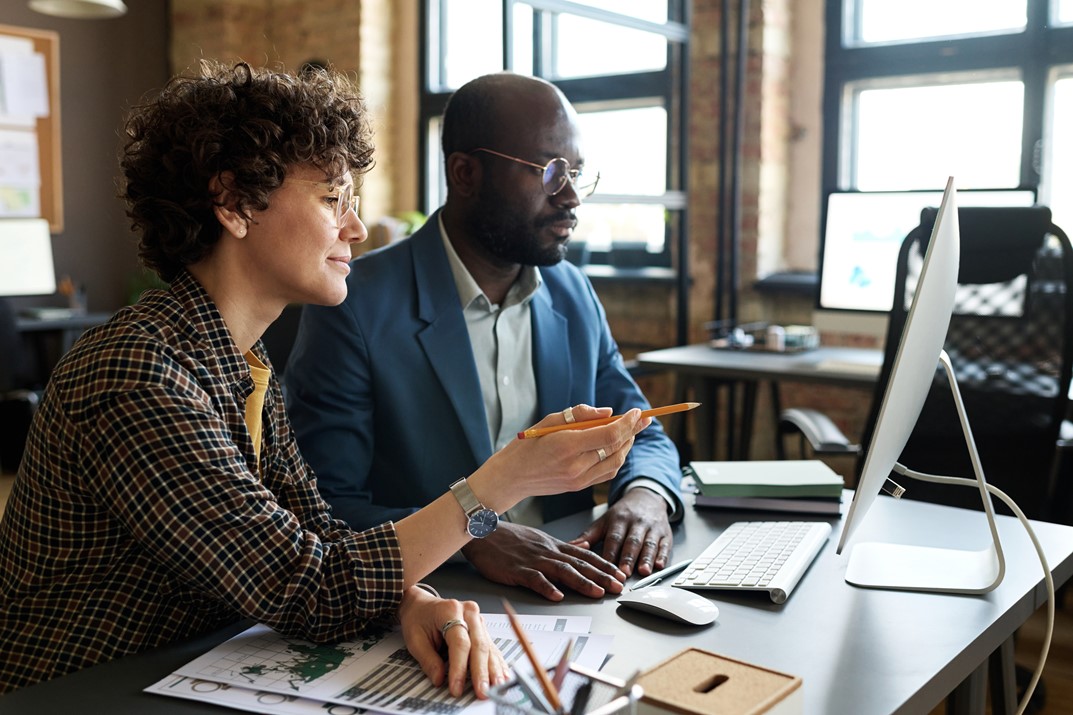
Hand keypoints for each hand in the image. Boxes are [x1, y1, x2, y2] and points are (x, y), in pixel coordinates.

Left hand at [397, 586, 508, 698]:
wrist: (422, 606)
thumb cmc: (419, 618)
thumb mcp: (415, 639)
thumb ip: (428, 660)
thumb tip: (439, 678)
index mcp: (451, 610)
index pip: (460, 643)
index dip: (460, 668)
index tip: (456, 687)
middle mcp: (469, 612)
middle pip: (479, 645)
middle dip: (481, 672)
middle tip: (481, 691)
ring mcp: (478, 620)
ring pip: (488, 647)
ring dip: (493, 670)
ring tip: (496, 687)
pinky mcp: (482, 629)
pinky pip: (491, 648)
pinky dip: (496, 664)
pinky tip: (501, 676)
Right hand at [461, 522, 626, 600]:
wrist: (481, 531)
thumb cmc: (508, 538)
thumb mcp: (539, 538)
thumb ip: (561, 546)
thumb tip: (583, 546)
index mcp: (553, 545)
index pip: (585, 555)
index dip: (605, 565)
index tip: (620, 574)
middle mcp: (548, 551)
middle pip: (579, 564)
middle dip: (602, 575)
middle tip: (618, 586)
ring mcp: (533, 560)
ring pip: (562, 571)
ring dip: (582, 582)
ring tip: (597, 592)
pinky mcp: (516, 570)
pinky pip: (534, 579)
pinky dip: (546, 587)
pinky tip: (557, 596)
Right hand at [470, 406, 651, 511]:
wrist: (510, 477)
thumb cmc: (527, 444)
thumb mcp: (550, 420)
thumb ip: (580, 414)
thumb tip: (608, 412)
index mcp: (567, 445)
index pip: (609, 435)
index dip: (627, 423)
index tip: (636, 412)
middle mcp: (576, 465)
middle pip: (617, 448)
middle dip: (633, 431)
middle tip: (642, 419)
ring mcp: (578, 480)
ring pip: (616, 463)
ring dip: (627, 445)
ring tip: (631, 431)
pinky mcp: (578, 487)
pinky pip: (607, 473)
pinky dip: (617, 459)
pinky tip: (618, 448)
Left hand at [569, 488, 672, 576]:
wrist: (646, 498)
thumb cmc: (622, 515)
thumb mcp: (603, 522)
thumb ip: (587, 536)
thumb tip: (569, 547)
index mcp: (618, 520)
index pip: (613, 538)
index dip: (610, 553)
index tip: (605, 568)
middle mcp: (636, 523)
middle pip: (631, 542)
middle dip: (628, 558)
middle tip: (624, 573)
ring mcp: (652, 528)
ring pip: (649, 543)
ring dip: (646, 558)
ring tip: (643, 571)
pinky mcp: (665, 534)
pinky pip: (665, 544)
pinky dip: (663, 555)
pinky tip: (660, 565)